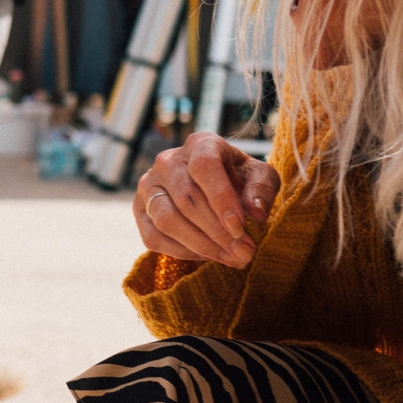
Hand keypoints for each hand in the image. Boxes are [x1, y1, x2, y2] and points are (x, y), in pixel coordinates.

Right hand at [135, 133, 277, 268]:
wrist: (213, 190)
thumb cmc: (240, 180)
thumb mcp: (260, 178)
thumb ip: (262, 190)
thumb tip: (256, 213)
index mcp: (200, 144)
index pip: (204, 167)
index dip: (221, 199)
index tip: (240, 228)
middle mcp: (168, 161)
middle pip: (186, 199)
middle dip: (217, 232)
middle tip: (244, 253)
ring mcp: (148, 185)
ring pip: (167, 220)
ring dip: (201, 245)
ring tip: (231, 258)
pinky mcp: (140, 210)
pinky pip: (154, 237)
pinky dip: (183, 252)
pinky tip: (208, 256)